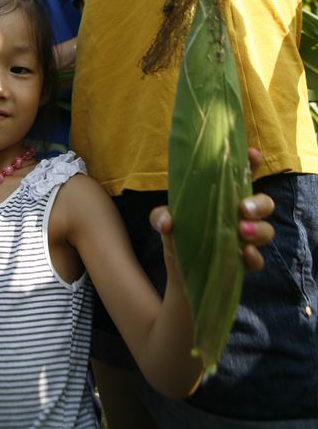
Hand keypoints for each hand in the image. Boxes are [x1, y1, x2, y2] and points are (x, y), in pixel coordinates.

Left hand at [150, 149, 275, 272]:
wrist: (181, 274)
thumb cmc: (178, 236)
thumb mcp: (165, 221)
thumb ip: (160, 216)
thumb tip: (166, 222)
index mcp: (223, 195)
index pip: (243, 174)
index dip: (252, 162)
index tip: (252, 154)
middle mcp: (238, 214)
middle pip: (264, 202)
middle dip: (259, 203)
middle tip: (243, 208)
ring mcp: (245, 238)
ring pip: (266, 229)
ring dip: (258, 229)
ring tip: (241, 230)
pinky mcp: (244, 262)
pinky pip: (259, 260)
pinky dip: (254, 257)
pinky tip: (244, 254)